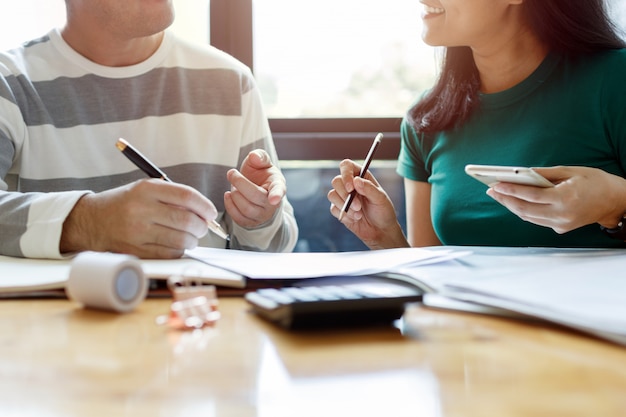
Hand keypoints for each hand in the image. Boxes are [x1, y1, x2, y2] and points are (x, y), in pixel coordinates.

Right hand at [60, 179, 216, 257]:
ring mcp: (137, 232)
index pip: (186, 196)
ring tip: (191, 236)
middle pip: (186, 220)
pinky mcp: (135, 250)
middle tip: (202, 227)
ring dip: (192, 240)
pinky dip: (179, 250)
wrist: (92, 220)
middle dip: (201, 226)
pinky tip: (177, 245)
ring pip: (180, 239)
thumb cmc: (126, 203)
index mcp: (146, 189)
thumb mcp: (146, 189)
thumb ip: (174, 196)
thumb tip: (205, 212)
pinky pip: (169, 253)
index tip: (211, 213)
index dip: (205, 206)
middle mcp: (141, 209)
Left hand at [225, 149, 285, 227]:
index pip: (279, 190)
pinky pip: (238, 218)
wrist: (256, 190)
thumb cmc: (260, 175)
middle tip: (231, 173)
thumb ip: (259, 156)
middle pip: (255, 197)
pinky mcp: (251, 223)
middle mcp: (273, 204)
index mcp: (278, 185)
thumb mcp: (261, 162)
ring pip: (246, 209)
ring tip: (233, 186)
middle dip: (239, 183)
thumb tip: (254, 156)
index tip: (273, 199)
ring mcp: (263, 215)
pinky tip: (229, 196)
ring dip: (235, 194)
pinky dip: (230, 205)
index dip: (277, 195)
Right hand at [328, 159, 406, 248]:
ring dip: (345, 206)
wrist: (380, 231)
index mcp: (361, 177)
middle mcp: (350, 185)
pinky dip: (344, 214)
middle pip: (336, 181)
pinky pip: (333, 208)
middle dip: (345, 195)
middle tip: (358, 207)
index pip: (346, 166)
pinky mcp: (339, 209)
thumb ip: (369, 189)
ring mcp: (343, 197)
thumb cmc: (384, 212)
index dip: (346, 174)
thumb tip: (356, 180)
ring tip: (359, 214)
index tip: (351, 188)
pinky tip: (355, 219)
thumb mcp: (381, 199)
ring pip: (332, 194)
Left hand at [486, 166, 625, 232]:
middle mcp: (562, 214)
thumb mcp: (571, 171)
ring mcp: (561, 224)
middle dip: (505, 200)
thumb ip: (545, 174)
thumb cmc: (595, 182)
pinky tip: (514, 202)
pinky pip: (536, 220)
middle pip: (525, 209)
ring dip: (511, 206)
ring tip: (498, 195)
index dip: (511, 190)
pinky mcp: (560, 228)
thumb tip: (521, 173)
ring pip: (528, 217)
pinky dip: (523, 211)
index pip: (531, 196)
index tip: (495, 184)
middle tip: (491, 190)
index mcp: (566, 198)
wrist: (615, 201)